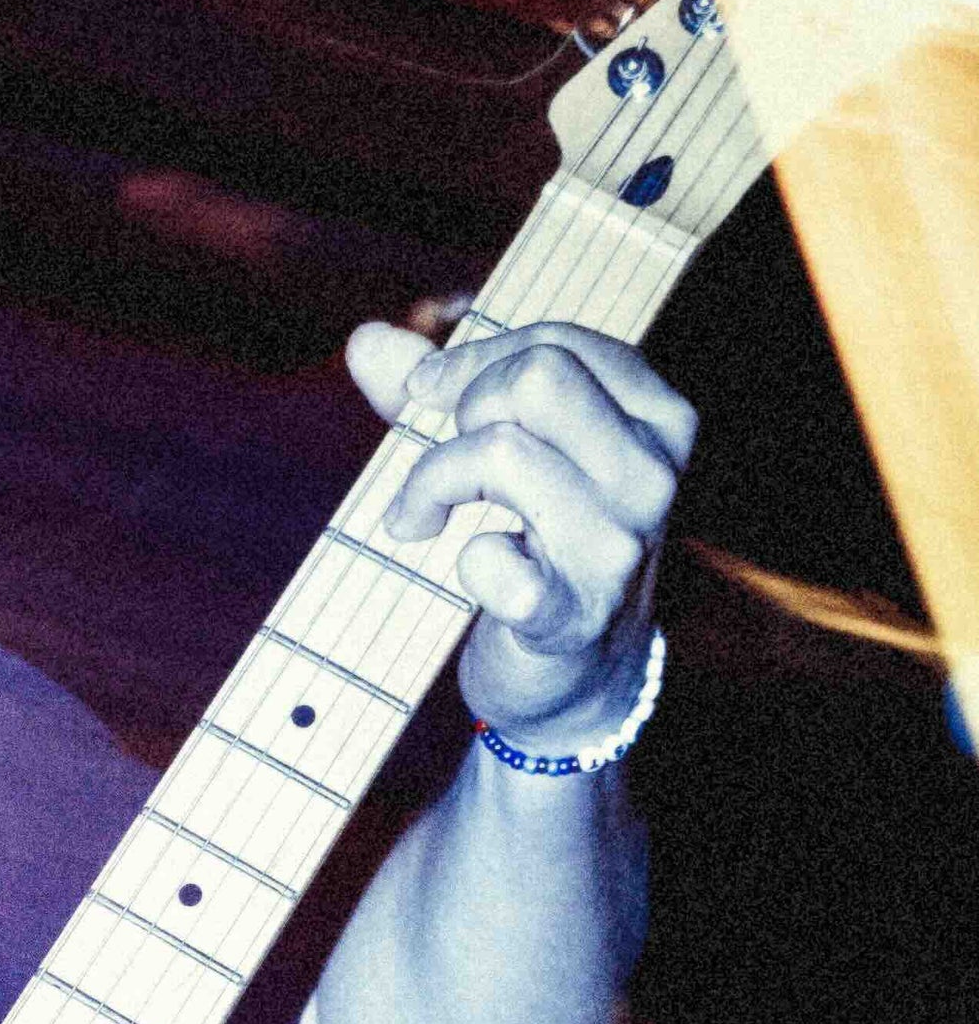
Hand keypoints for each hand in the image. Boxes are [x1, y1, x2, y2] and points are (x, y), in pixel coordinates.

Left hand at [347, 318, 694, 748]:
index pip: (557, 345)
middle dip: (461, 408)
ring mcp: (618, 545)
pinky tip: (468, 572)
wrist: (576, 681)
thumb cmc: (543, 551)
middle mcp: (651, 474)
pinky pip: (491, 559)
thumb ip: (444, 392)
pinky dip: (463, 560)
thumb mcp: (513, 455)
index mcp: (656, 419)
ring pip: (501, 452)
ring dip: (430, 482)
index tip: (427, 398)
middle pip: (537, 380)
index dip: (472, 361)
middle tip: (436, 460)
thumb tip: (367, 342)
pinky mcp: (571, 613)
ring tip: (414, 519)